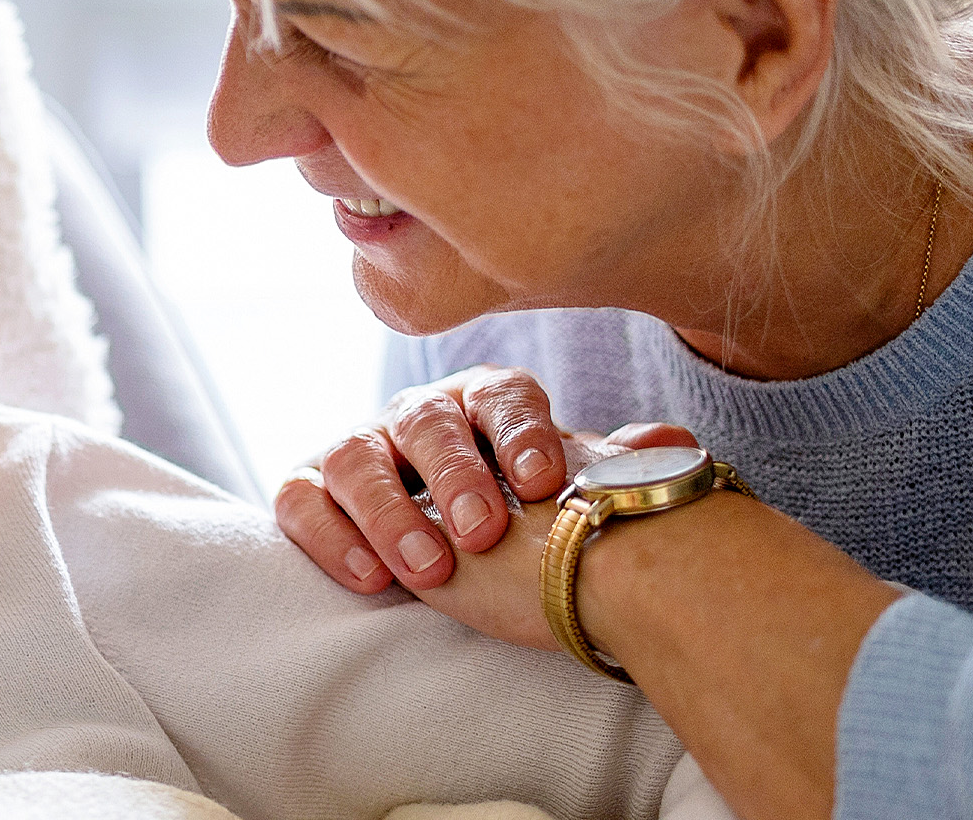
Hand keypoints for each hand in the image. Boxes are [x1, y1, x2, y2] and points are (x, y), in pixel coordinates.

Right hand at [274, 364, 696, 593]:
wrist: (465, 562)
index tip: (546, 484)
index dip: (521, 433)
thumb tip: (671, 441)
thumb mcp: (572, 496)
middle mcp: (418, 415)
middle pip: (426, 420)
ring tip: (426, 570)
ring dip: (388, 511)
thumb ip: (615, 468)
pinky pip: (301, 498)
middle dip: (455, 475)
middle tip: (484, 533)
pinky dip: (329, 533)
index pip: (502, 394)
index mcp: (485, 402)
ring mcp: (359, 449)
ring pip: (355, 455)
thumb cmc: (525, 525)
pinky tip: (369, 578)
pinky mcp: (309, 490)